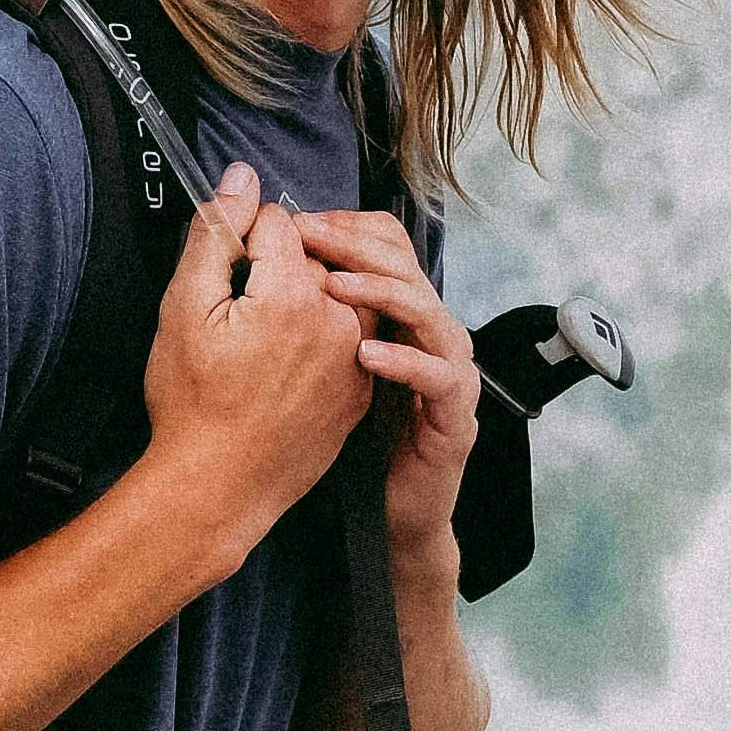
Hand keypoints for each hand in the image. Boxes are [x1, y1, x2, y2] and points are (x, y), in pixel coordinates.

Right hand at [137, 165, 372, 560]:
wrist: (215, 488)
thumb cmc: (192, 405)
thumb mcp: (183, 308)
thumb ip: (216, 232)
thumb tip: (242, 176)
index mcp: (295, 293)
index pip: (279, 223)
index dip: (241, 241)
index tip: (223, 278)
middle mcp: (340, 320)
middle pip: (312, 256)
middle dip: (274, 271)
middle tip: (236, 319)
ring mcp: (356, 357)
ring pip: (334, 295)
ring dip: (303, 302)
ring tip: (261, 344)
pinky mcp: (360, 389)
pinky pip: (348, 338)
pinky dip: (320, 340)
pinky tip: (282, 370)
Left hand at [293, 209, 480, 562]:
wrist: (395, 508)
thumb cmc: (361, 436)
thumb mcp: (331, 362)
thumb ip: (316, 311)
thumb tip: (275, 260)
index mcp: (400, 314)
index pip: (387, 245)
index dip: (345, 227)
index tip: (295, 222)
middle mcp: (429, 333)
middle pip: (408, 266)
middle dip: (355, 245)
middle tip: (308, 235)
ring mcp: (449, 371)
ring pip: (429, 312)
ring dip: (381, 292)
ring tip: (334, 285)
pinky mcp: (455, 414)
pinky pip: (439, 377)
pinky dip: (405, 361)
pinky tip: (366, 355)